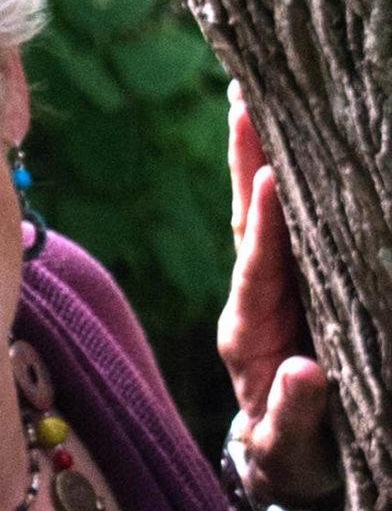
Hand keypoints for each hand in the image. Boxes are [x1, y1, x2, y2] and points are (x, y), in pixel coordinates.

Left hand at [217, 81, 340, 504]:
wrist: (279, 447)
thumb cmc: (288, 443)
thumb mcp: (290, 440)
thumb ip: (296, 412)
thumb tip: (306, 374)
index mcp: (247, 331)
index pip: (257, 269)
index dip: (265, 228)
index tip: (269, 181)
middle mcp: (250, 296)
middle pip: (246, 222)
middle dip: (246, 165)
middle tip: (244, 101)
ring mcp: (263, 284)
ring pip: (256, 214)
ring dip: (252, 159)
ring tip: (250, 101)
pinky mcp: (279, 280)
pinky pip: (275, 226)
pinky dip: (271, 183)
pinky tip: (277, 143)